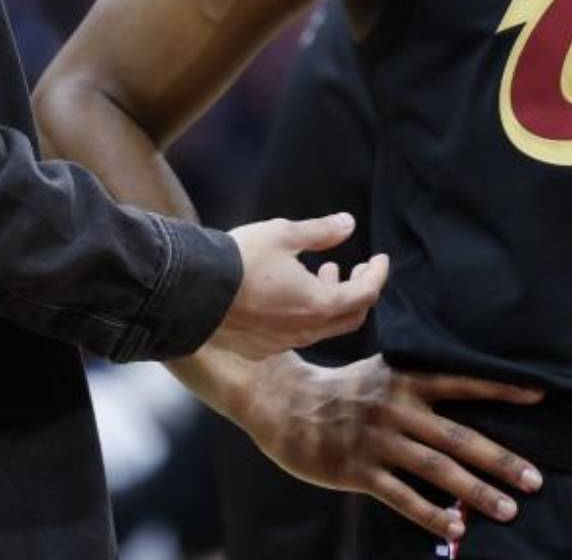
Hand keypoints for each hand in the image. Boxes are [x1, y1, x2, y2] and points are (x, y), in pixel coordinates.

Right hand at [214, 213, 387, 357]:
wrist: (192, 292)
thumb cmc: (240, 260)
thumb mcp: (283, 234)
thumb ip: (320, 231)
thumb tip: (348, 224)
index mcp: (319, 304)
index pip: (366, 294)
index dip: (378, 274)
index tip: (380, 258)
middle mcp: (306, 330)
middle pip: (351, 318)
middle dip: (360, 291)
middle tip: (358, 268)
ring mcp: (283, 343)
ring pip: (322, 327)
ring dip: (331, 299)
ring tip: (324, 271)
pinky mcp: (261, 348)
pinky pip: (296, 333)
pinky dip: (306, 312)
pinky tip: (290, 291)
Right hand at [240, 352, 545, 544]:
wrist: (284, 405)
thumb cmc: (340, 390)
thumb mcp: (379, 370)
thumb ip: (415, 379)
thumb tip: (460, 385)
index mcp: (405, 380)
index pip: (462, 382)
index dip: (500, 389)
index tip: (539, 397)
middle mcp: (396, 409)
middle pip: (458, 437)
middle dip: (500, 459)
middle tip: (535, 479)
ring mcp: (377, 441)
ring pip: (436, 470)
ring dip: (476, 491)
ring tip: (509, 508)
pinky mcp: (357, 471)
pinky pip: (402, 497)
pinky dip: (432, 513)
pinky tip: (457, 527)